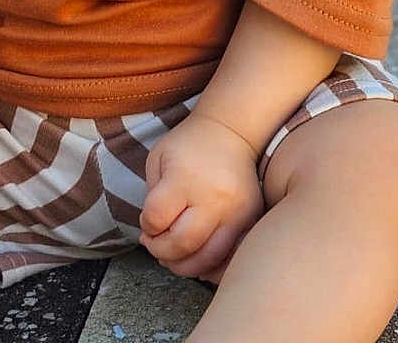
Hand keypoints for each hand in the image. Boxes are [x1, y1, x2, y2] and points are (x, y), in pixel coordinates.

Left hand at [138, 113, 263, 281]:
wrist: (230, 131)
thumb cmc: (189, 145)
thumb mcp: (158, 158)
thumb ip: (152, 197)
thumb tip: (153, 235)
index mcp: (185, 177)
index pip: (157, 218)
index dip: (145, 225)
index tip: (147, 220)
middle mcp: (214, 197)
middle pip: (182, 244)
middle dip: (161, 251)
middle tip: (155, 243)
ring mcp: (236, 210)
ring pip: (208, 258)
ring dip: (184, 265)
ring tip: (174, 254)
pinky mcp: (251, 218)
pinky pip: (230, 256)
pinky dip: (211, 266)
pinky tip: (198, 256)